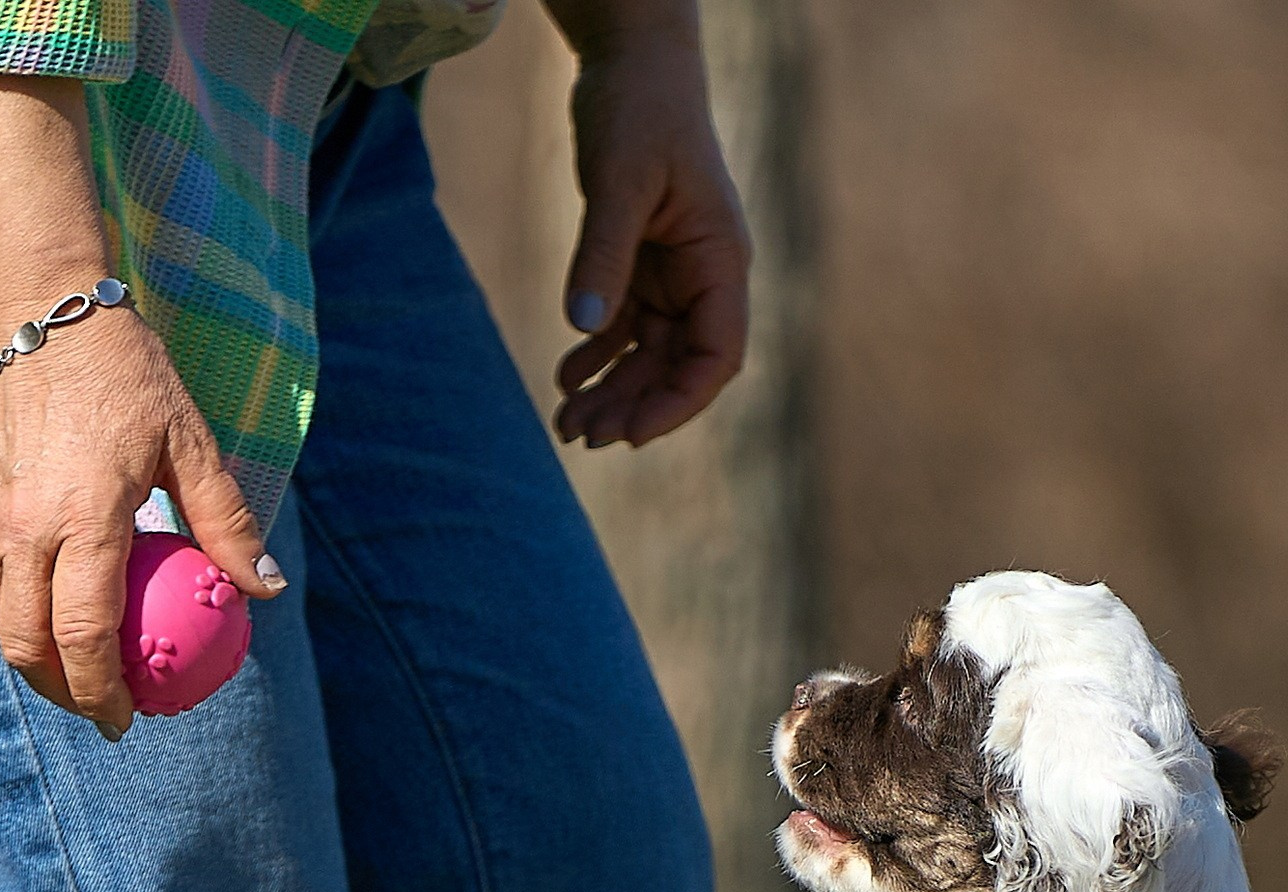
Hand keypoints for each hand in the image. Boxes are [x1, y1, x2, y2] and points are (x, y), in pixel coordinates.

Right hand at [0, 72, 282, 735]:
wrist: (37, 305)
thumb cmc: (125, 374)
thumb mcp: (192, 445)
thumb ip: (226, 523)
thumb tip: (265, 590)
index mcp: (83, 521)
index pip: (84, 637)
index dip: (104, 693)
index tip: (129, 720)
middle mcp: (24, 526)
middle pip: (28, 644)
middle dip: (63, 692)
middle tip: (103, 711)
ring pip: (0, 616)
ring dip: (35, 658)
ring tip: (79, 675)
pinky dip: (18, 611)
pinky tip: (55, 616)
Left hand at [551, 31, 750, 448]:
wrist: (632, 59)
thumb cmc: (639, 108)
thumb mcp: (619, 179)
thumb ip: (603, 254)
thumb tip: (582, 326)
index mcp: (721, 263)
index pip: (716, 357)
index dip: (678, 402)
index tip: (632, 434)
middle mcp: (704, 279)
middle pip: (677, 368)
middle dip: (633, 406)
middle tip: (582, 436)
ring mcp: (674, 275)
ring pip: (648, 354)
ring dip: (611, 390)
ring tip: (566, 421)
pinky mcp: (642, 263)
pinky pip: (624, 326)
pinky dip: (596, 353)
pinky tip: (566, 376)